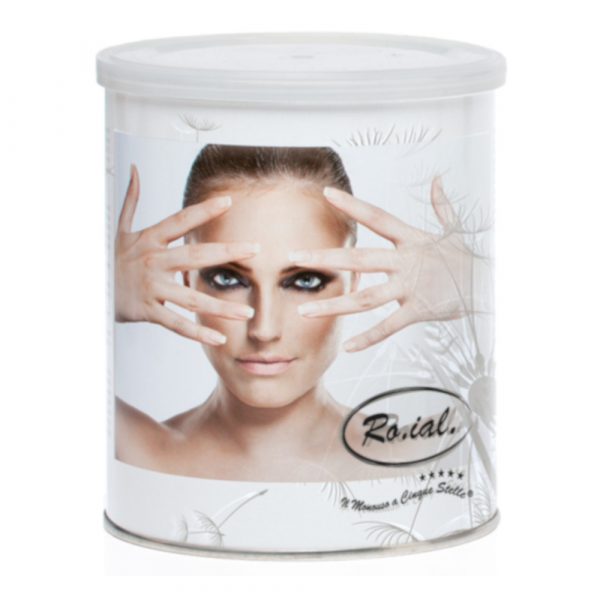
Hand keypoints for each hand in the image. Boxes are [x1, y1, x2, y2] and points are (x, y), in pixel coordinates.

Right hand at [115, 164, 259, 345]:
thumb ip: (131, 201)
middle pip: (194, 256)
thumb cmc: (111, 260)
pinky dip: (198, 332)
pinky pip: (177, 323)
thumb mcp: (120, 230)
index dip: (204, 210)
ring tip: (247, 311)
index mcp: (150, 240)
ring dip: (221, 306)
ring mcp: (152, 288)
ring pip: (191, 298)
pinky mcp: (148, 311)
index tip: (228, 202)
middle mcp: (153, 262)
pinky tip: (219, 337)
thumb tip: (135, 170)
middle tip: (255, 250)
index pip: (180, 221)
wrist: (89, 290)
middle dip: (227, 253)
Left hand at [288, 177, 482, 351]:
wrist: (492, 284)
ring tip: (303, 311)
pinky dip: (368, 338)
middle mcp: (406, 262)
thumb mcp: (454, 230)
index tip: (327, 194)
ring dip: (333, 305)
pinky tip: (348, 347)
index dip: (352, 205)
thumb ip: (441, 206)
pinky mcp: (419, 311)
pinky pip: (388, 326)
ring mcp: (411, 288)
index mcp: (411, 239)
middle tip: (294, 258)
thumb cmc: (467, 258)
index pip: (376, 217)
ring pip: (365, 298)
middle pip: (360, 260)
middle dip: (325, 259)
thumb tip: (438, 181)